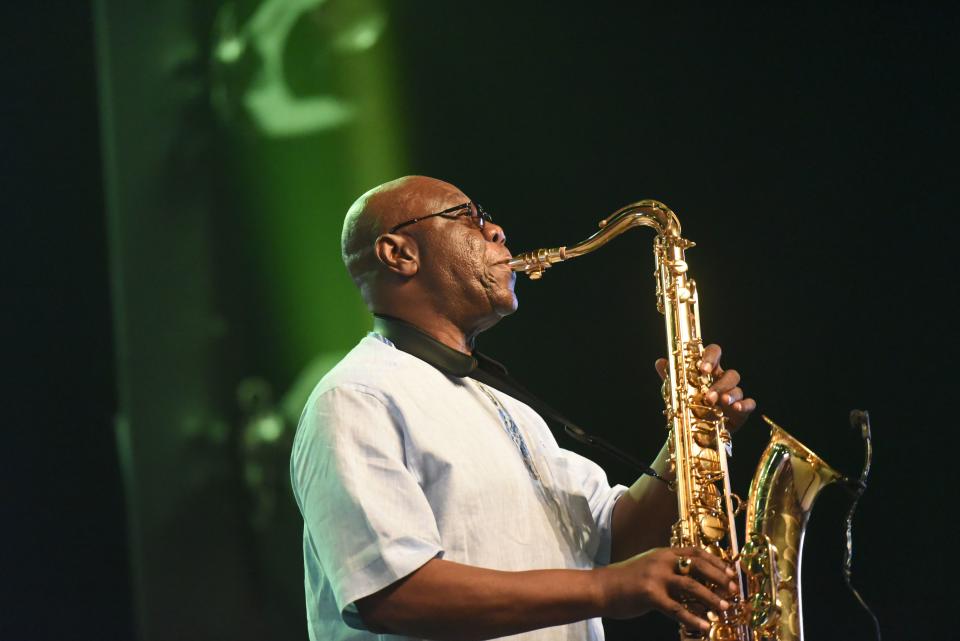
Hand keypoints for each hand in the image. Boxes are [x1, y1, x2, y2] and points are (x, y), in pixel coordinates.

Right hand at [598, 546, 738, 631]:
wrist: (601, 588)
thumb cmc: (626, 581)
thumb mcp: (649, 568)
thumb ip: (669, 571)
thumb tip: (694, 583)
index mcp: (663, 553)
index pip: (695, 552)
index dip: (716, 561)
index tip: (731, 573)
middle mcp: (661, 561)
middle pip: (698, 565)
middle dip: (719, 577)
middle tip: (734, 590)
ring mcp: (655, 577)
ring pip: (691, 586)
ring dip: (711, 598)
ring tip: (724, 609)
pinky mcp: (650, 595)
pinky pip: (677, 608)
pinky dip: (692, 618)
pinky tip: (703, 626)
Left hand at [655, 344, 755, 431]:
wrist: (693, 431)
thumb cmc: (688, 404)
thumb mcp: (676, 390)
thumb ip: (670, 376)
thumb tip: (660, 362)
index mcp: (710, 370)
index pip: (715, 353)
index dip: (711, 357)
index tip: (702, 368)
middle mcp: (723, 380)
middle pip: (730, 374)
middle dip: (720, 384)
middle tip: (708, 396)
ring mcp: (734, 395)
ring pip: (738, 389)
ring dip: (730, 394)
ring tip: (720, 402)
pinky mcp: (742, 410)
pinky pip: (750, 403)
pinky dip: (745, 404)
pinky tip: (736, 408)